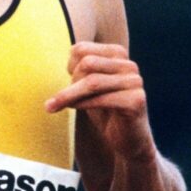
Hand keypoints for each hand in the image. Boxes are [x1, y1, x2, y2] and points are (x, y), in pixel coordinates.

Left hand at [45, 42, 155, 162]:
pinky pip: (102, 99)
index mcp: (117, 55)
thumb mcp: (87, 86)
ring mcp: (135, 82)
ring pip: (92, 82)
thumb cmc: (104, 110)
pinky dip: (82, 104)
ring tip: (54, 106)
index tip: (68, 82)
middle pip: (87, 63)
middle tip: (61, 99)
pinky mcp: (136, 100)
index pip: (81, 50)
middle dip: (71, 82)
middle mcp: (128, 65)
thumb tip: (59, 57)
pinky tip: (75, 109)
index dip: (69, 66)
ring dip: (69, 95)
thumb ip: (78, 70)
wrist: (127, 140)